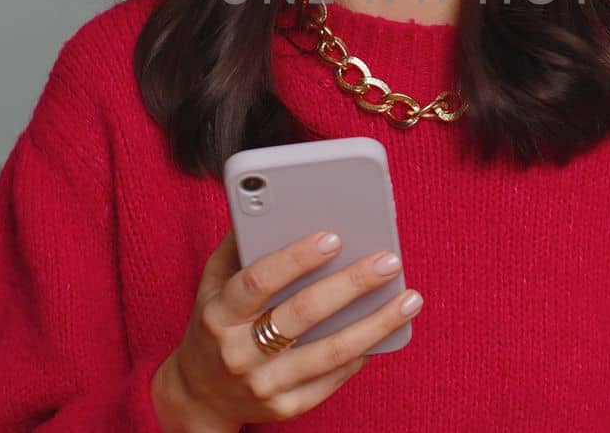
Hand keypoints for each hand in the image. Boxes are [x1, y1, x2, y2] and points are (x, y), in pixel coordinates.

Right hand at [150, 228, 422, 431]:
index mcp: (219, 312)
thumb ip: (239, 244)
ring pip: (329, 352)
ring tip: (409, 298)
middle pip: (302, 314)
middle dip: (350, 284)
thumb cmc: (216, 323)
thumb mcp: (212, 282)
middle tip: (387, 261)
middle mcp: (238, 351)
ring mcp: (263, 384)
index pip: (258, 281)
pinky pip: (333, 379)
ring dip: (376, 324)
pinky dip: (364, 353)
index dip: (295, 258)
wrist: (200, 394)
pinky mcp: (286, 408)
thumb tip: (274, 202)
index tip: (334, 236)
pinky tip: (388, 331)